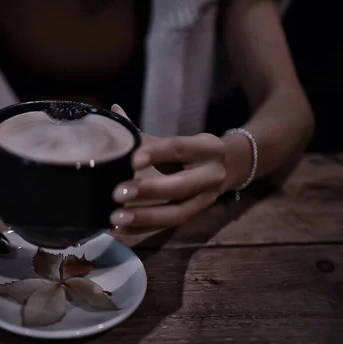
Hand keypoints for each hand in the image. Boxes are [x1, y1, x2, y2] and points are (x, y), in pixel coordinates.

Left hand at [109, 105, 226, 232]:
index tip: (132, 160)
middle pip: (180, 186)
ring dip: (144, 218)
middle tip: (117, 193)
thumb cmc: (192, 152)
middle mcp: (210, 175)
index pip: (179, 149)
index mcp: (205, 148)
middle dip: (149, 190)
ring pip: (177, 213)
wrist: (228, 168)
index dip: (156, 153)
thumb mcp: (177, 140)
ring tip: (116, 217)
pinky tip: (119, 229)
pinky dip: (141, 230)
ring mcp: (204, 201)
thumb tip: (114, 113)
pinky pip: (168, 227)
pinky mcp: (194, 218)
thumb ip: (145, 134)